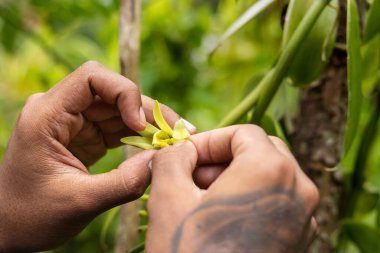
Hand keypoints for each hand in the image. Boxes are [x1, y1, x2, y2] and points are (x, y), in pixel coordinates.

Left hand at [0, 61, 184, 251]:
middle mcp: (60, 110)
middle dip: (146, 110)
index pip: (91, 77)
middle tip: (177, 132)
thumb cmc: (32, 215)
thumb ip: (124, 182)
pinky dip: (139, 135)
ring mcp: (74, 122)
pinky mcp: (86, 135)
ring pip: (119, 108)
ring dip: (147, 123)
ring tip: (174, 140)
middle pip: (112, 91)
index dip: (123, 93)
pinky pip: (118, 126)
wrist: (10, 227)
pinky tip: (157, 146)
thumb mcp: (80, 202)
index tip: (140, 124)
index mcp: (47, 116)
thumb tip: (161, 159)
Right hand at [146, 125, 318, 252]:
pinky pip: (276, 202)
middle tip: (193, 176)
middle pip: (261, 150)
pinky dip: (249, 199)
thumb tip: (179, 149)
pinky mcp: (297, 239)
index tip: (185, 157)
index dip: (210, 140)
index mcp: (271, 170)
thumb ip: (172, 158)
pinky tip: (220, 218)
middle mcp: (297, 190)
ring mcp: (302, 217)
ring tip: (202, 198)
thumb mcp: (168, 196)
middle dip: (224, 157)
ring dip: (236, 177)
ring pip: (270, 175)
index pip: (243, 133)